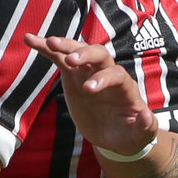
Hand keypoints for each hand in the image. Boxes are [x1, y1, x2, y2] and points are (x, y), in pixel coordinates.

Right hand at [22, 33, 157, 157]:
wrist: (115, 135)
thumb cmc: (130, 135)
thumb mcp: (141, 136)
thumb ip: (145, 127)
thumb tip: (147, 117)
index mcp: (125, 88)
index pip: (116, 74)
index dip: (103, 79)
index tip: (89, 90)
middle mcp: (108, 74)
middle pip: (99, 55)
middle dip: (85, 55)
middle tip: (70, 61)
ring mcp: (89, 73)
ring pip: (78, 51)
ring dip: (65, 45)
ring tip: (47, 42)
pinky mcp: (73, 76)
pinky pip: (59, 58)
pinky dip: (46, 49)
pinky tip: (30, 40)